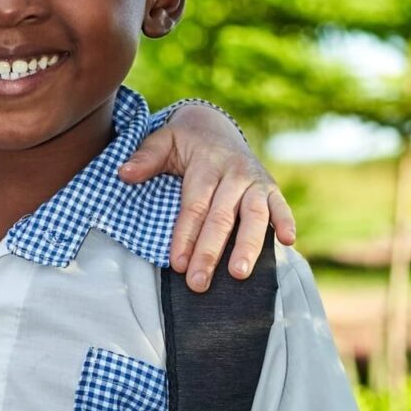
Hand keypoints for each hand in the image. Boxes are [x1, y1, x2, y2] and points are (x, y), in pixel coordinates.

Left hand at [118, 103, 294, 292]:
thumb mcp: (162, 140)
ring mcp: (254, 181)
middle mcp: (233, 173)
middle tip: (198, 283)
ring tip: (239, 274)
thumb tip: (123, 174)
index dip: (185, 236)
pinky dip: (286, 221)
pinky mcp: (271, 188)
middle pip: (222, 217)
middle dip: (210, 252)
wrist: (216, 126)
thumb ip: (145, 158)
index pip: (194, 206)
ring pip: (254, 216)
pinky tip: (287, 242)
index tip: (177, 264)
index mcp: (205, 165)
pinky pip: (281, 205)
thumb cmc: (185, 142)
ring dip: (248, 246)